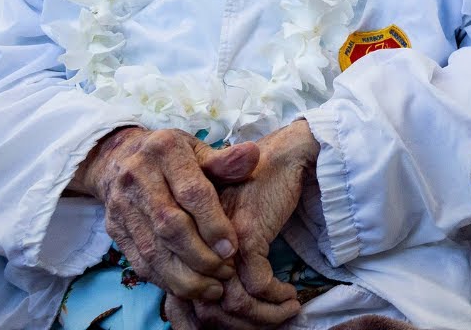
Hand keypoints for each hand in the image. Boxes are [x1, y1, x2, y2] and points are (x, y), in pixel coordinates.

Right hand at [68, 127, 259, 300]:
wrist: (120, 158)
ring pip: (152, 250)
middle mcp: (137, 176)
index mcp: (164, 150)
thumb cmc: (174, 157)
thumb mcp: (199, 149)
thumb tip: (253, 155)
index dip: (213, 225)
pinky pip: (139, 261)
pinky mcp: (114, 228)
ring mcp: (121, 204)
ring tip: (212, 289)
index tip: (232, 249)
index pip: (192, 193)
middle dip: (201, 256)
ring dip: (185, 277)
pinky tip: (188, 288)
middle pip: (170, 226)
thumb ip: (226, 160)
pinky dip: (165, 280)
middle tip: (225, 272)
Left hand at [168, 121, 319, 327]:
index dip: (201, 325)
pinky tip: (289, 295)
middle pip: (208, 307)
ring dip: (263, 316)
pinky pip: (260, 284)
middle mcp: (198, 245)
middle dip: (239, 326)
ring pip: (235, 301)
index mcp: (185, 246)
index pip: (182, 302)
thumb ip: (212, 261)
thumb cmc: (250, 191)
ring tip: (284, 311)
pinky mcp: (248, 233)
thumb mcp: (224, 226)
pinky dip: (276, 297)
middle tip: (266, 325)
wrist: (278, 156)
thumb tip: (217, 305)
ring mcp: (222, 240)